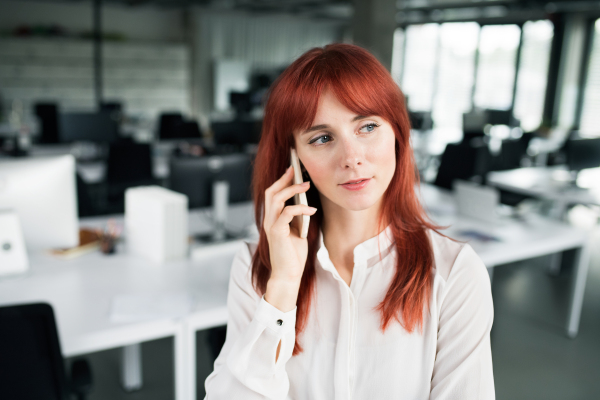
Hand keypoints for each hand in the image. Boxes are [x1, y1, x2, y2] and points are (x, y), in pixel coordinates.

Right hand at [263, 165, 316, 283]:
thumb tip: (305, 202)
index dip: (281, 181)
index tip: (292, 170)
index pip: (272, 195)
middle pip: (271, 192)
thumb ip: (297, 218)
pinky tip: (311, 210)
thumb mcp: (297, 231)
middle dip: (283, 179)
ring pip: (276, 199)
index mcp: (273, 219)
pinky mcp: (276, 233)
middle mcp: (269, 220)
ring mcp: (271, 226)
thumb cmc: (293, 256)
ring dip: (292, 190)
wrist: (288, 275)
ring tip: (306, 185)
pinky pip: (286, 213)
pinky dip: (300, 209)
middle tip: (296, 170)